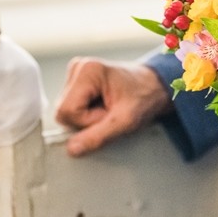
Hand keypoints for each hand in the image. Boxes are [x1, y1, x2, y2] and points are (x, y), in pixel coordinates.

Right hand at [55, 57, 172, 156]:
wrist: (155, 86)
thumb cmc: (144, 98)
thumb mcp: (125, 121)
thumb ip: (98, 136)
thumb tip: (72, 149)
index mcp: (87, 70)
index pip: (67, 111)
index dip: (86, 122)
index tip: (109, 116)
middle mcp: (78, 67)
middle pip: (63, 111)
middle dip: (86, 121)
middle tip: (109, 114)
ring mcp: (75, 73)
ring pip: (65, 111)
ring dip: (86, 118)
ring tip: (108, 109)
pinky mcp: (77, 81)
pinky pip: (71, 107)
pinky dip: (86, 113)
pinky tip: (102, 106)